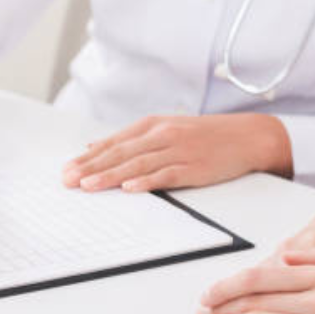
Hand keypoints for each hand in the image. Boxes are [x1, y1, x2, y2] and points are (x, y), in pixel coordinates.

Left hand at [62, 113, 291, 192]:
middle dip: (91, 168)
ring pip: (138, 164)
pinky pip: (166, 175)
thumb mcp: (166, 129)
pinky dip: (148, 181)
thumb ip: (131, 140)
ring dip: (111, 176)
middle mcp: (162, 135)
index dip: (88, 157)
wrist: (247, 136)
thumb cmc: (204, 136)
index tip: (67, 170)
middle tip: (68, 180)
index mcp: (153, 125)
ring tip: (89, 186)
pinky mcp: (194, 167)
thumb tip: (95, 147)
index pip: (113, 143)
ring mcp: (178, 151)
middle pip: (120, 153)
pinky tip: (131, 187)